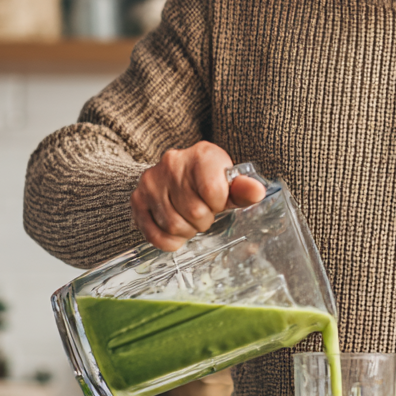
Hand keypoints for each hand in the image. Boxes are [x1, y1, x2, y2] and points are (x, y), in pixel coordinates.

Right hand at [131, 141, 265, 249]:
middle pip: (194, 212)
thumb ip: (243, 189)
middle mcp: (173, 163)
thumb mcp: (228, 181)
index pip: (214, 192)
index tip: (217, 201)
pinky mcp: (138, 199)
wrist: (176, 174)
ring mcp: (152, 181)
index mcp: (201, 154)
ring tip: (189, 220)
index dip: (219, 205)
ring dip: (187, 231)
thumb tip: (257, 191)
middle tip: (203, 213)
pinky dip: (169, 241)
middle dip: (204, 220)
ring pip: (173, 226)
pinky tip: (176, 232)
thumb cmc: (208, 179)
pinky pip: (154, 235)